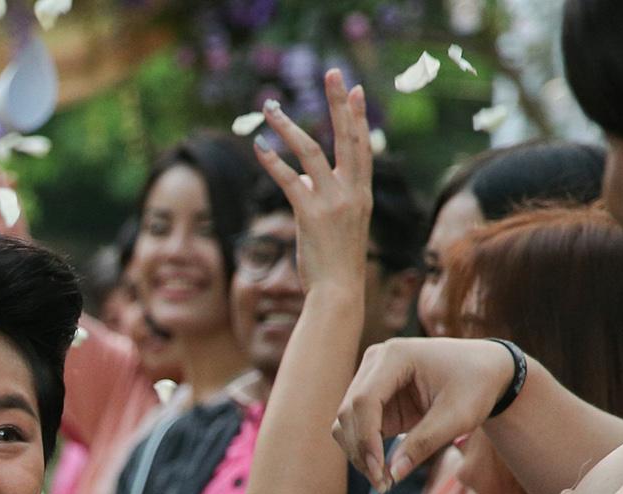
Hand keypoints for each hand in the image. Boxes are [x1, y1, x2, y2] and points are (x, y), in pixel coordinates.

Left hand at [253, 71, 371, 293]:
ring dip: (289, 127)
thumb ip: (323, 197)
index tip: (355, 90)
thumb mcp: (337, 225)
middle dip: (339, 102)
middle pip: (346, 137)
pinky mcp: (311, 214)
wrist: (338, 292)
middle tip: (332, 72)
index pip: (362, 145)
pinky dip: (272, 162)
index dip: (357, 116)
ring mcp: (333, 202)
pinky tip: (259, 146)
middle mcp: (351, 192)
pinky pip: (289, 180)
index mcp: (361, 194)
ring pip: (312, 152)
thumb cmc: (335, 263)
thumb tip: (303, 179)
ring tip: (271, 108)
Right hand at [334, 336, 518, 493]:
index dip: (366, 439)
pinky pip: (356, 428)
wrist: (485, 371)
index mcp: (395, 356)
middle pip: (349, 412)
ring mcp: (370, 379)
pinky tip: (382, 469)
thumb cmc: (476, 385)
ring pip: (345, 422)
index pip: (364, 401)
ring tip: (384, 480)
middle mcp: (375, 362)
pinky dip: (364, 450)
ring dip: (358, 453)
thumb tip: (394, 474)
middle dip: (361, 451)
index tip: (380, 473)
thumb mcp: (458, 416)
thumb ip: (425, 443)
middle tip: (383, 484)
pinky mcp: (372, 397)